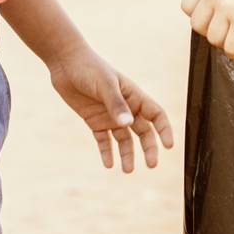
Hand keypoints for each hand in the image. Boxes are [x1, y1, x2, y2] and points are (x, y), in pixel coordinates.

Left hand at [44, 45, 173, 172]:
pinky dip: (107, 152)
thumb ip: (116, 104)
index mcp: (134, 96)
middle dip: (149, 148)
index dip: (164, 129)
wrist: (65, 63)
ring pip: (124, 139)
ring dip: (127, 154)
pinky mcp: (94, 121)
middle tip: (151, 165)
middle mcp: (125, 108)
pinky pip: (104, 140)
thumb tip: (129, 124)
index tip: (168, 146)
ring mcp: (110, 116)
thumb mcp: (104, 85)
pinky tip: (109, 164)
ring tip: (127, 170)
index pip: (156, 114)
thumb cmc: (89, 68)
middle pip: (143, 131)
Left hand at [181, 0, 233, 59]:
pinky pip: (230, 47)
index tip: (212, 19)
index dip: (199, 16)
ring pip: (213, 38)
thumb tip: (209, 12)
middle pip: (197, 25)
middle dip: (210, 31)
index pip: (187, 6)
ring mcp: (228, 7)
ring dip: (225, 42)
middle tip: (226, 31)